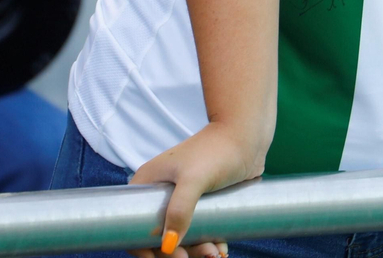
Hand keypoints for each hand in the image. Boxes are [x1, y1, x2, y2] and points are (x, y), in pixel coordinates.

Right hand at [129, 122, 265, 257]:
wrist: (248, 136)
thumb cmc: (218, 150)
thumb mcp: (195, 179)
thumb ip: (180, 210)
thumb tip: (168, 246)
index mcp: (149, 183)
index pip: (134, 223)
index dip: (145, 246)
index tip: (166, 256)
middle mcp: (161, 192)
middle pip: (160, 234)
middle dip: (179, 251)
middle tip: (203, 257)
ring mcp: (181, 197)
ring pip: (182, 234)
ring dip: (196, 249)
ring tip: (217, 253)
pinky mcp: (201, 201)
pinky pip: (198, 228)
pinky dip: (207, 240)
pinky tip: (221, 247)